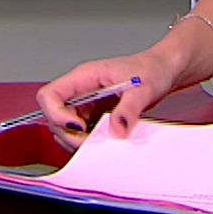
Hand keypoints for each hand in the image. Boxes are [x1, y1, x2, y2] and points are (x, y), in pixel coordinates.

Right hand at [36, 51, 178, 153]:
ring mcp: (85, 103)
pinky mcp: (93, 115)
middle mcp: (80, 90)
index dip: (56, 114)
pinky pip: (79, 132)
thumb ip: (129, 109)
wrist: (163, 72)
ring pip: (64, 127)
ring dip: (77, 140)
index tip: (78, 126)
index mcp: (84, 76)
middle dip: (69, 134)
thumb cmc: (151, 71)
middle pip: (53, 116)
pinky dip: (87, 142)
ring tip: (101, 142)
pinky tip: (105, 141)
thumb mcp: (143, 89)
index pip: (49, 94)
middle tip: (92, 142)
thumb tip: (116, 130)